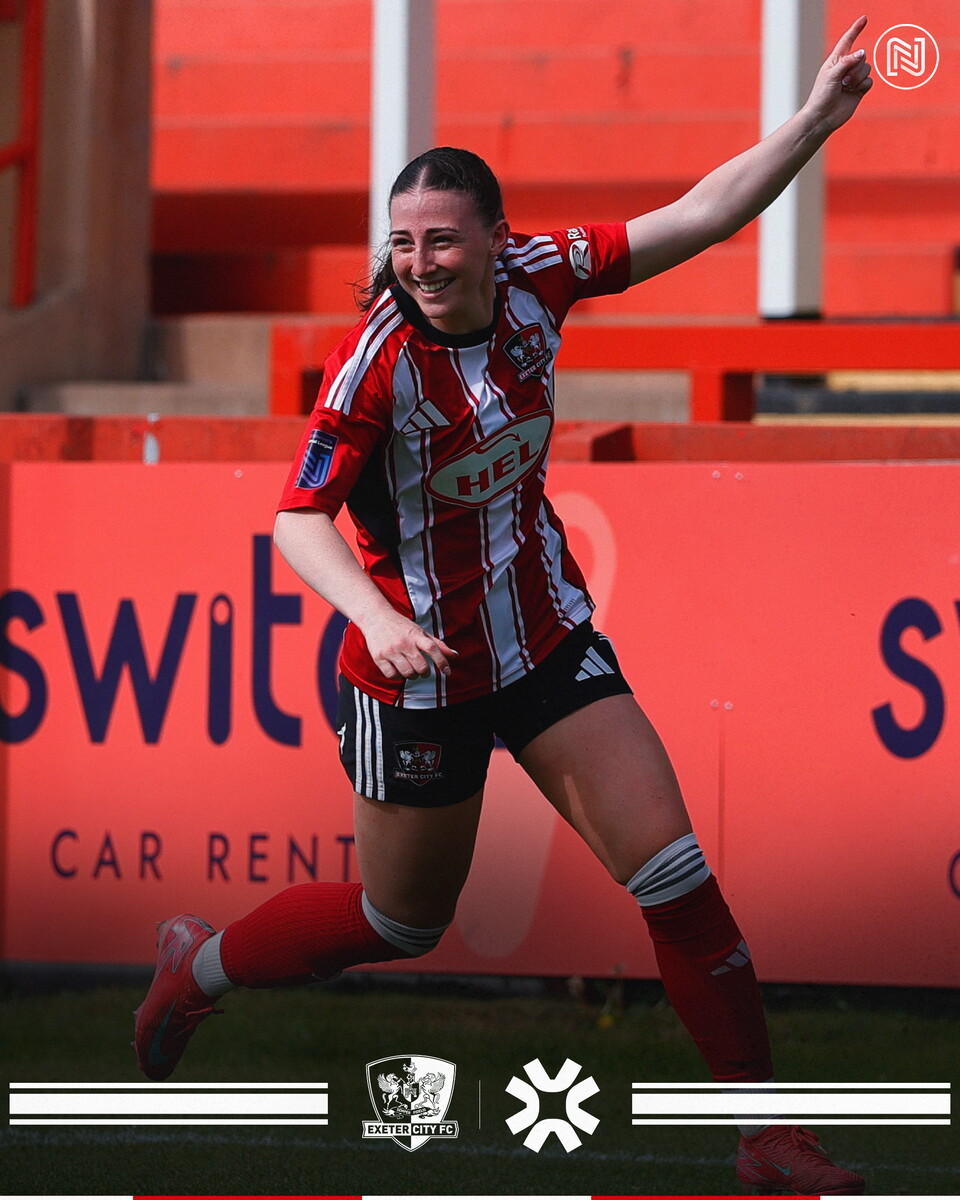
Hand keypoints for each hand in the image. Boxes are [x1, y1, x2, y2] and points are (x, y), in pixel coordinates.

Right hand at [362, 610, 456, 680]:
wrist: (375, 618)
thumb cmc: (401, 626)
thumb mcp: (421, 632)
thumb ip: (438, 645)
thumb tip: (455, 655)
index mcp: (416, 635)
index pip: (433, 649)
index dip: (442, 662)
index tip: (447, 672)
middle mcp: (404, 643)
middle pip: (421, 666)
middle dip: (425, 672)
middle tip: (424, 671)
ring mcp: (391, 650)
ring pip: (408, 673)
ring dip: (412, 676)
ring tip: (411, 670)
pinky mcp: (379, 657)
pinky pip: (392, 675)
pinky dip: (398, 676)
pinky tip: (399, 671)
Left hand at [804, 15, 872, 130]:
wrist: (823, 117)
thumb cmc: (821, 96)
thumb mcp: (831, 75)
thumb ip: (847, 62)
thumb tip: (862, 53)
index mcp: (836, 61)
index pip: (847, 41)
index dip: (856, 30)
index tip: (864, 19)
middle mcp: (846, 68)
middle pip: (862, 57)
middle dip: (855, 67)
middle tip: (843, 81)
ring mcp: (853, 79)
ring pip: (867, 68)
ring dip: (857, 78)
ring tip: (846, 87)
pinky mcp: (859, 90)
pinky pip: (869, 81)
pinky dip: (862, 86)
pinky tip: (853, 92)